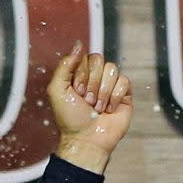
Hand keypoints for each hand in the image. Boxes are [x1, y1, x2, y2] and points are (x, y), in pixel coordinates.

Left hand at [48, 41, 132, 173]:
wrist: (86, 139)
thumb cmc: (69, 118)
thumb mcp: (57, 91)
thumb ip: (65, 66)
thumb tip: (79, 43)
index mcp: (78, 74)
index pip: (86, 57)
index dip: (82, 74)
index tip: (76, 92)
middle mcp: (95, 77)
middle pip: (100, 60)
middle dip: (92, 83)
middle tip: (86, 101)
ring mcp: (110, 84)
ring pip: (113, 70)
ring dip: (102, 92)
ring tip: (96, 108)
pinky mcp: (124, 93)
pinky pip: (125, 81)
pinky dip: (114, 97)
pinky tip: (109, 110)